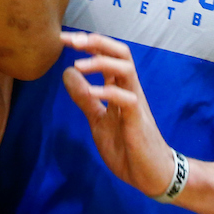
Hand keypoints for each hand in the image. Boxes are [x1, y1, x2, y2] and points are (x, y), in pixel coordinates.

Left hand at [61, 32, 176, 197]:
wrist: (150, 175)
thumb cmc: (127, 146)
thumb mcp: (98, 120)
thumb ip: (84, 98)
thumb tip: (67, 72)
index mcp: (119, 88)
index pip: (107, 55)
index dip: (87, 43)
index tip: (64, 38)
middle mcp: (129, 89)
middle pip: (121, 53)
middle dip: (96, 42)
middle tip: (72, 40)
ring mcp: (135, 103)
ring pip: (126, 69)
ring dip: (101, 62)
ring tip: (77, 65)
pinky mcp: (138, 120)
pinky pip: (125, 99)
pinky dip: (107, 93)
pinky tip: (90, 94)